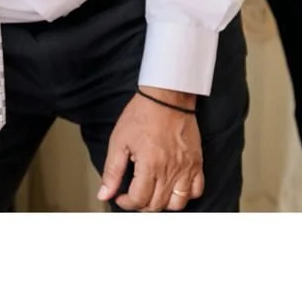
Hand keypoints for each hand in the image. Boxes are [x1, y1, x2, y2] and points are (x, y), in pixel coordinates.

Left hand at [97, 88, 202, 211]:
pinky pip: (196, 190)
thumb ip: (112, 172)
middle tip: (134, 195)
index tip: (121, 196)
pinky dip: (186, 195)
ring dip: (163, 204)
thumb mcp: (119, 141)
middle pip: (157, 205)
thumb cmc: (143, 114)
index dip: (126, 203)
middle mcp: (170, 170)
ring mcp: (186, 167)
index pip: (139, 200)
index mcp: (150, 165)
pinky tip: (174, 188)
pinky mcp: (196, 162)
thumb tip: (104, 193)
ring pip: (178, 203)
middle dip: (142, 205)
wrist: (167, 97)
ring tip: (154, 194)